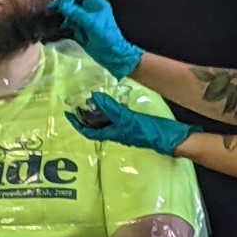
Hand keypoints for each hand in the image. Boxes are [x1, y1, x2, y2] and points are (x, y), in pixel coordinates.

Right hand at [48, 0, 142, 79]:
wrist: (111, 56)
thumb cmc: (107, 37)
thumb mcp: (92, 23)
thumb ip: (76, 13)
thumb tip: (61, 5)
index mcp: (96, 3)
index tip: (63, 2)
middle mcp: (89, 8)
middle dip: (63, 4)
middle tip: (51, 10)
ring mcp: (83, 19)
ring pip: (68, 11)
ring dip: (60, 14)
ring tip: (51, 18)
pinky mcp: (79, 29)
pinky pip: (68, 23)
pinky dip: (62, 24)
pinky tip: (57, 27)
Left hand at [66, 92, 201, 155]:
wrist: (169, 138)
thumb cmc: (147, 131)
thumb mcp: (127, 119)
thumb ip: (111, 108)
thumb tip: (94, 98)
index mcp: (112, 134)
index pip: (89, 131)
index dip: (77, 124)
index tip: (67, 114)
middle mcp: (117, 133)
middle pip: (96, 126)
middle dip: (86, 117)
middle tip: (79, 103)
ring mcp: (126, 129)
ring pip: (107, 122)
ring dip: (99, 112)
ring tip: (94, 100)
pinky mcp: (134, 124)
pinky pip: (118, 117)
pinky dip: (112, 110)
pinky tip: (115, 101)